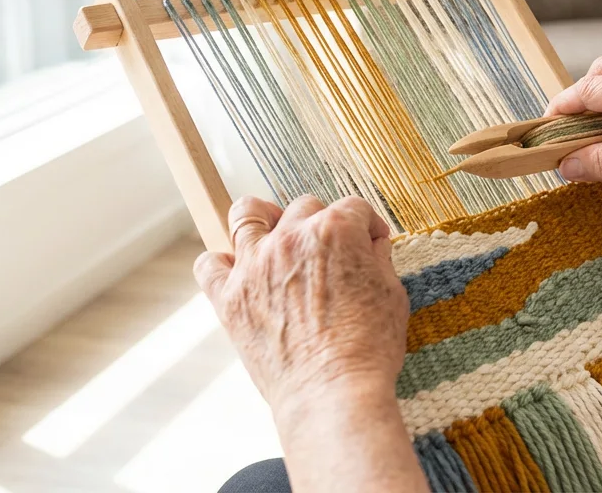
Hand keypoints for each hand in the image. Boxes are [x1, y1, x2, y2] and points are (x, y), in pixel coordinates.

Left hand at [193, 195, 408, 410]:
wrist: (333, 393)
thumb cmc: (369, 347)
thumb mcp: (392, 293)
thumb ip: (378, 259)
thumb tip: (371, 245)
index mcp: (336, 230)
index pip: (354, 208)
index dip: (368, 227)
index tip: (371, 245)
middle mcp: (291, 237)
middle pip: (303, 207)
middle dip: (321, 224)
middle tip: (329, 254)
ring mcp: (255, 265)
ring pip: (246, 214)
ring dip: (262, 218)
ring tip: (272, 234)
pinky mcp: (230, 298)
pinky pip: (209, 264)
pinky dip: (220, 263)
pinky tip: (238, 272)